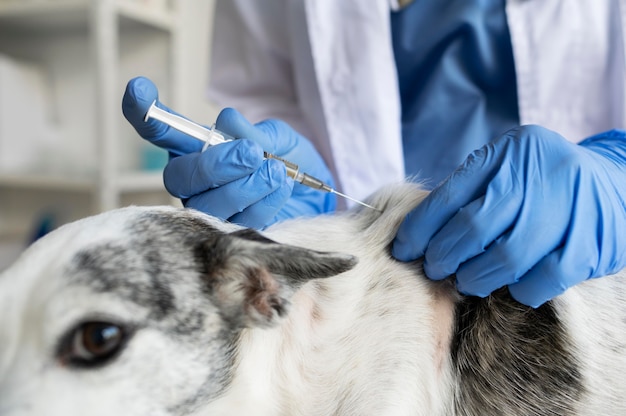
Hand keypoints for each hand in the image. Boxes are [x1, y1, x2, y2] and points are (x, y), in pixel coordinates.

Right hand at [122, 76, 335, 227]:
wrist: (313, 195)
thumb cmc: (285, 160)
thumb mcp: (278, 138)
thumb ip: (256, 132)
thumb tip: (230, 123)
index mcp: (197, 148)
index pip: (162, 132)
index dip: (144, 113)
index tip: (138, 89)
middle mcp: (194, 182)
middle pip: (180, 177)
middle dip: (215, 165)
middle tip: (251, 154)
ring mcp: (208, 212)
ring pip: (207, 205)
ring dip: (245, 185)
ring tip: (275, 171)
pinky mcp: (229, 237)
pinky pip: (237, 223)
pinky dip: (263, 202)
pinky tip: (280, 188)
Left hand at [392, 125, 625, 306]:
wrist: (611, 181)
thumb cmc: (541, 179)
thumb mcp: (504, 166)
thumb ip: (469, 191)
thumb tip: (420, 234)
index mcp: (506, 154)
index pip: (449, 196)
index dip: (419, 229)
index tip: (404, 250)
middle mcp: (536, 176)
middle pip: (473, 228)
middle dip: (444, 256)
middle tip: (435, 269)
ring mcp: (566, 209)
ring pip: (506, 257)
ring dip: (477, 277)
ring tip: (466, 281)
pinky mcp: (590, 242)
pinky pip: (543, 279)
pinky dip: (520, 289)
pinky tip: (511, 286)